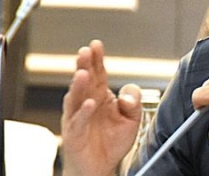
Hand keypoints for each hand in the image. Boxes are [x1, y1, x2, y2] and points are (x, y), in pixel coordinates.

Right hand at [61, 40, 141, 175]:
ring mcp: (78, 117)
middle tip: (85, 52)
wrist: (100, 167)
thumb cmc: (111, 142)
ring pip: (76, 97)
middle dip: (84, 65)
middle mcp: (87, 102)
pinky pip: (78, 121)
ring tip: (83, 73)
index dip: (97, 58)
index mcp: (100, 95)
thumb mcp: (132, 120)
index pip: (98, 72)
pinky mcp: (74, 133)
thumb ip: (134, 103)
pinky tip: (90, 103)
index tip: (96, 45)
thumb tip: (129, 94)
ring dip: (79, 85)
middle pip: (84, 80)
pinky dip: (84, 112)